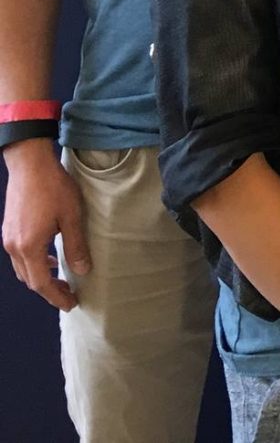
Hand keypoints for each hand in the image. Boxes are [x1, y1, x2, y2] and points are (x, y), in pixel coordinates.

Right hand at [2, 139, 87, 310]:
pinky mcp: (9, 229)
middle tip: (69, 295)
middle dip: (49, 290)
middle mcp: (13, 246)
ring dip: (40, 277)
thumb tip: (83, 271)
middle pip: (29, 279)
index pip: (41, 283)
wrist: (30, 164)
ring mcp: (8, 238)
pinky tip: (50, 256)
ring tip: (61, 279)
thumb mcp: (72, 217)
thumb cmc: (54, 188)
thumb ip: (76, 246)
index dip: (56, 296)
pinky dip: (34, 263)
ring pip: (22, 269)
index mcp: (29, 247)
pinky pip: (19, 256)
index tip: (71, 304)